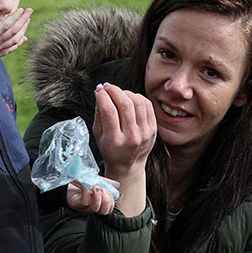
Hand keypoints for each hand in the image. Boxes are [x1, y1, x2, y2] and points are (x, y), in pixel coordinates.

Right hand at [0, 8, 32, 59]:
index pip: (4, 27)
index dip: (13, 18)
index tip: (21, 10)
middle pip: (12, 31)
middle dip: (22, 21)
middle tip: (30, 10)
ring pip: (13, 39)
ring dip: (22, 30)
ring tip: (28, 20)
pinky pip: (10, 48)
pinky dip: (18, 43)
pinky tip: (24, 38)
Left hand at [66, 180, 117, 214]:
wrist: (66, 184)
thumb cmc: (81, 185)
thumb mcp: (96, 182)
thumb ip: (105, 183)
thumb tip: (115, 185)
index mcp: (98, 203)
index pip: (109, 209)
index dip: (111, 202)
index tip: (109, 192)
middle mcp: (92, 207)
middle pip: (103, 211)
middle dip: (106, 200)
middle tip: (103, 189)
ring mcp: (84, 207)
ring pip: (95, 208)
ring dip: (98, 197)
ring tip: (96, 187)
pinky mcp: (77, 204)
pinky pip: (84, 201)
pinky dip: (87, 192)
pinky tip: (86, 185)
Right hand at [92, 82, 155, 216]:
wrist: (128, 166)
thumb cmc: (111, 150)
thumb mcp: (98, 136)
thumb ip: (98, 114)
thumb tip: (100, 93)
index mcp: (115, 141)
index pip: (109, 111)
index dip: (103, 96)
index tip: (98, 90)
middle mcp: (132, 137)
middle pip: (125, 104)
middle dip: (114, 90)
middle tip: (107, 87)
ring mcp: (145, 133)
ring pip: (137, 102)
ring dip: (126, 92)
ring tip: (118, 93)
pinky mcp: (153, 129)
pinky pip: (147, 105)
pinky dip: (137, 97)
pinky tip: (130, 98)